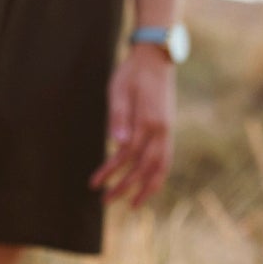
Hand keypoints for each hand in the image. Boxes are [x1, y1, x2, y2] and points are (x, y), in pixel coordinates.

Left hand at [91, 47, 174, 206]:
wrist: (155, 58)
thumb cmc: (131, 73)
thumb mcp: (119, 91)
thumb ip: (119, 117)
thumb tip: (117, 144)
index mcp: (149, 120)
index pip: (127, 155)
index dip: (110, 171)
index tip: (94, 185)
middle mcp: (162, 129)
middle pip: (144, 166)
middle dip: (126, 186)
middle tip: (106, 201)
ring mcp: (167, 130)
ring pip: (161, 167)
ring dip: (146, 188)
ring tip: (131, 204)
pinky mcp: (167, 129)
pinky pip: (165, 158)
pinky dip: (157, 175)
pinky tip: (146, 185)